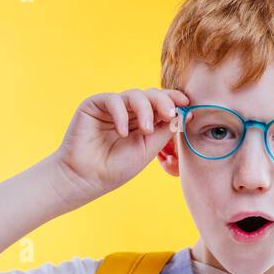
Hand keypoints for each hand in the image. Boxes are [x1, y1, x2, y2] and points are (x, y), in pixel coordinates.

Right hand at [48, 88, 189, 207]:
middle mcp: (128, 111)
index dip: (173, 100)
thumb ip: (164, 131)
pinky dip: (121, 114)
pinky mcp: (94, 105)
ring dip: (145, 109)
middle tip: (170, 113)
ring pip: (134, 95)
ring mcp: (111, 107)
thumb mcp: (148, 149)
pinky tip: (122, 132)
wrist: (86, 178)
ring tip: (146, 129)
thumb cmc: (116, 167)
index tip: (187, 104)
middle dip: (163, 101)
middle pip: (150, 95)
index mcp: (142, 121)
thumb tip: (183, 114)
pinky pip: (113, 100)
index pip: (160, 104)